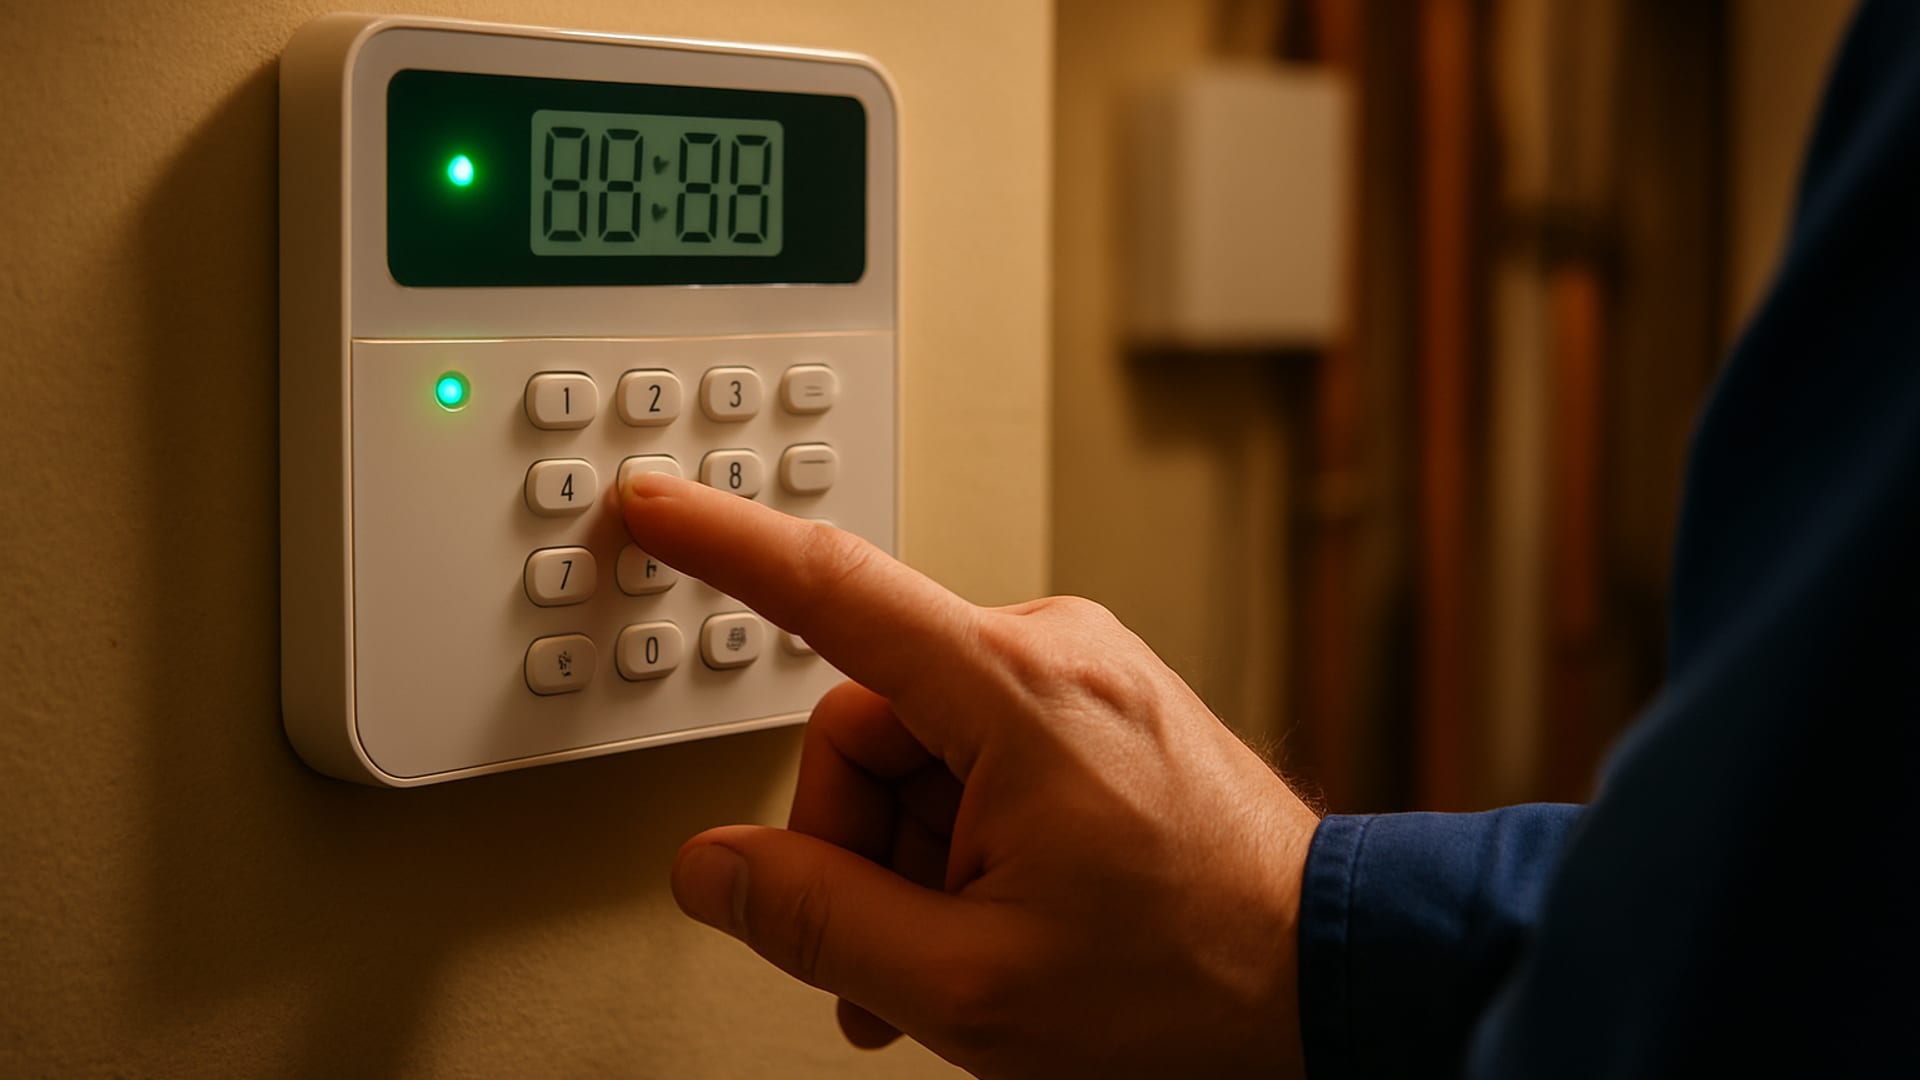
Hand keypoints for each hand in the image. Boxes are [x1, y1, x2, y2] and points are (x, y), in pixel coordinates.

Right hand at [621, 474, 1319, 1078]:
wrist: (1338, 977)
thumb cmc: (1194, 978)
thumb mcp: (970, 983)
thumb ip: (816, 920)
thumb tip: (714, 869)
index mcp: (1016, 688)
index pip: (831, 590)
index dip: (722, 544)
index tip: (653, 505)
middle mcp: (1053, 654)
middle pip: (863, 727)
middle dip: (854, 848)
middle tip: (896, 960)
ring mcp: (1084, 681)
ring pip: (916, 756)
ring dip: (908, 865)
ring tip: (964, 964)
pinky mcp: (1101, 714)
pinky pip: (979, 760)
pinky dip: (957, 847)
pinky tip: (989, 929)